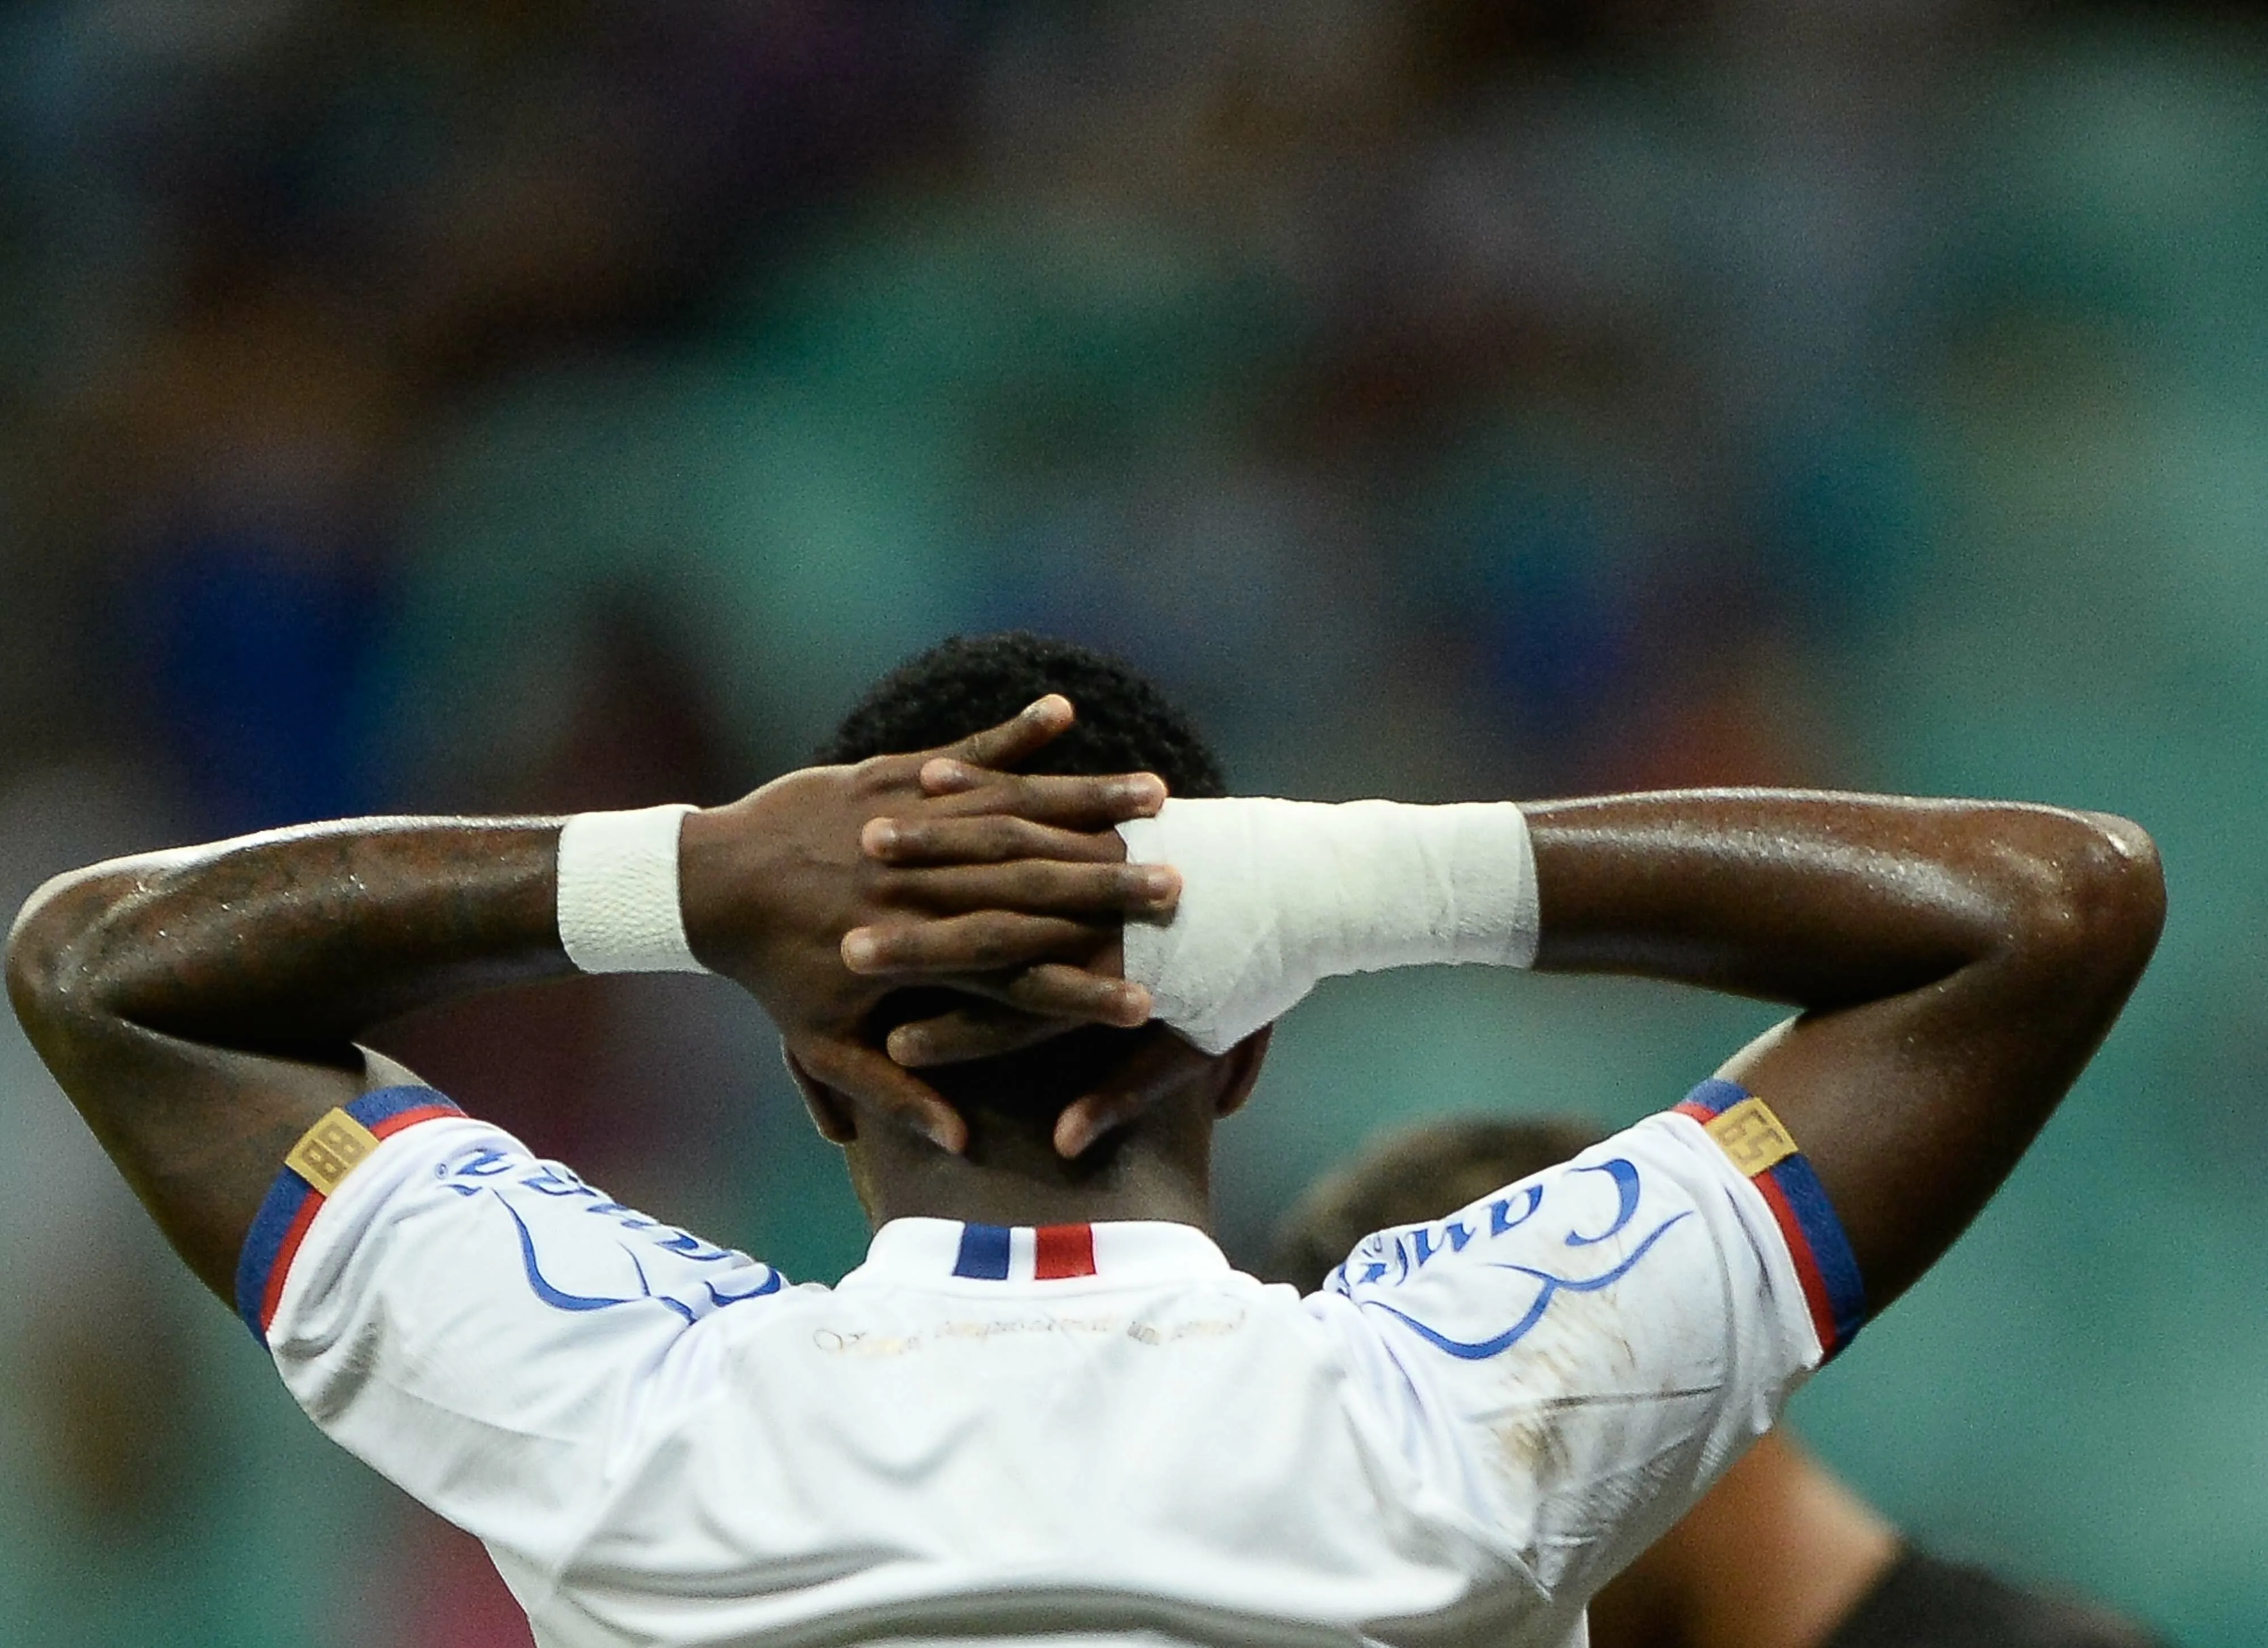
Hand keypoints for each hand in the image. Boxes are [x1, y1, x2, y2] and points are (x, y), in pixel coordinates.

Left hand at [679, 697, 1178, 1150]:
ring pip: (1012, 810)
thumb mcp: (821, 1045)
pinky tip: (1062, 711)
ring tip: (1156, 797)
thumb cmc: (770, 974)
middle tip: (1182, 887)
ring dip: (1086, 801)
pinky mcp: (890, 776)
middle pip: (1036, 887)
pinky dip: (1012, 732)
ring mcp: (909, 822)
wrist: (706, 886)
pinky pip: (964, 749)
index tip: (1149, 1005)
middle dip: (1114, 888)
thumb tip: (958, 1143)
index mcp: (918, 955)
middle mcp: (922, 884)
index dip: (1083, 996)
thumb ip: (894, 1095)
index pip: (1019, 984)